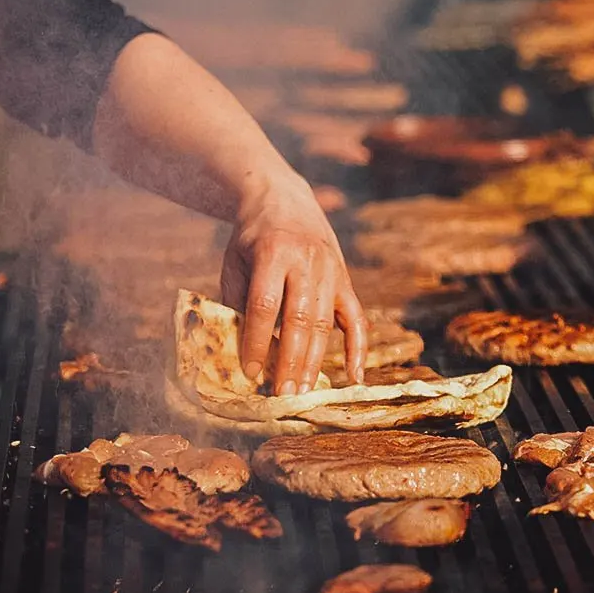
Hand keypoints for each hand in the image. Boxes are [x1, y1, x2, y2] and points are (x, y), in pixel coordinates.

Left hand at [220, 170, 366, 394]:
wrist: (283, 199)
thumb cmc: (252, 238)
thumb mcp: (235, 261)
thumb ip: (238, 301)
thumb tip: (242, 350)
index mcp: (273, 252)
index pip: (265, 304)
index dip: (256, 340)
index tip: (249, 372)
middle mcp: (307, 260)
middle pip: (299, 318)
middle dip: (289, 360)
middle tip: (281, 393)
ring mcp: (331, 270)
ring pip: (325, 323)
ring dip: (313, 361)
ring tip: (301, 391)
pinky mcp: (346, 279)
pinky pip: (357, 319)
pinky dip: (358, 349)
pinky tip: (354, 376)